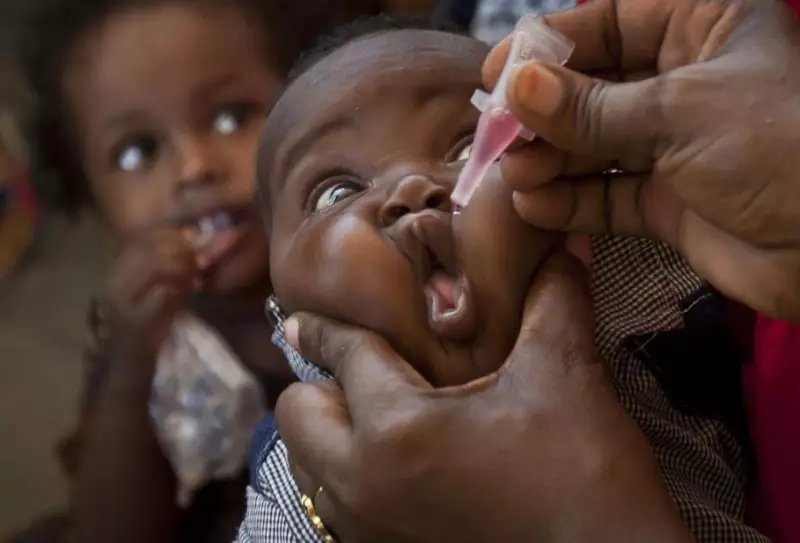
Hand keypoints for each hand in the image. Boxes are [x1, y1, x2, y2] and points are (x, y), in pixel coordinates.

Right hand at [103, 228, 232, 351]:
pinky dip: (181, 288)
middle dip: (183, 251)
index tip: (196, 244)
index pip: (145, 237)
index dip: (175, 236)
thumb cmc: (150, 323)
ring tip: (197, 278)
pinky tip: (192, 290)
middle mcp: (115, 279)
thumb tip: (199, 238)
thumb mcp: (161, 287)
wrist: (130, 362)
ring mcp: (122, 300)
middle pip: (150, 247)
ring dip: (183, 268)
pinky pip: (162, 293)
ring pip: (155, 266)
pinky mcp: (134, 319)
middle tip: (202, 261)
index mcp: (119, 267)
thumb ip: (174, 265)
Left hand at [276, 250, 692, 542]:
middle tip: (364, 371)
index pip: (344, 356)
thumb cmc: (583, 473)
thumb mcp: (565, 376)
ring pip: (308, 466)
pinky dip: (347, 475)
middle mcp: (364, 483)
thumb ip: (554, 300)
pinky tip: (396, 462)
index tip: (301, 318)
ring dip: (329, 434)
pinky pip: (336, 504)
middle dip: (320, 385)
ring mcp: (369, 528)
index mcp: (397, 429)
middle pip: (297, 416)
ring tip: (375, 414)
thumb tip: (564, 243)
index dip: (325, 327)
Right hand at [484, 0, 799, 320]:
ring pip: (593, 144)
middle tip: (501, 136)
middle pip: (592, 86)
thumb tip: (517, 87)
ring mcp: (674, 144)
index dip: (550, 45)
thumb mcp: (678, 113)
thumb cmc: (780, 151)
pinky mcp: (667, 200)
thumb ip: (591, 107)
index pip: (610, 20)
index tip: (499, 73)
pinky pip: (606, 196)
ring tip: (516, 175)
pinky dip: (570, 202)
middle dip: (544, 113)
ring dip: (550, 160)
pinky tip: (535, 207)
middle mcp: (685, 80)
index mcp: (705, 26)